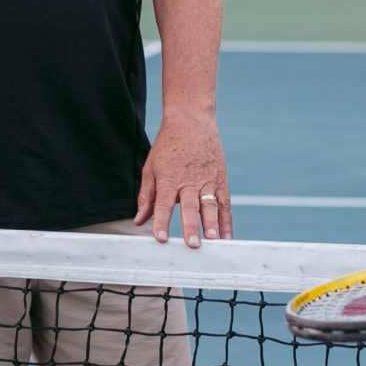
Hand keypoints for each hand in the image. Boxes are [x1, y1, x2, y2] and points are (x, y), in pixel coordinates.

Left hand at [135, 112, 231, 247]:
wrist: (191, 121)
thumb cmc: (168, 146)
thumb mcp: (151, 168)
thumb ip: (147, 196)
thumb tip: (139, 220)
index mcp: (169, 179)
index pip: (164, 204)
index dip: (161, 222)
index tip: (160, 239)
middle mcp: (189, 181)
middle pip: (190, 207)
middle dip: (191, 226)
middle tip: (193, 244)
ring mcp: (207, 180)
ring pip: (210, 205)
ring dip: (212, 224)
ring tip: (213, 241)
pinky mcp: (220, 179)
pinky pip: (224, 203)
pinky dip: (226, 220)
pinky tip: (226, 237)